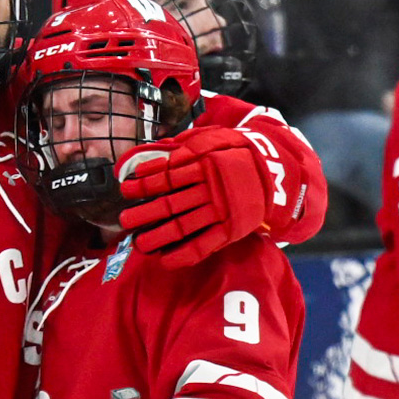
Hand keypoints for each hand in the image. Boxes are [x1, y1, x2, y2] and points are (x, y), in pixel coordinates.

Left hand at [118, 127, 294, 268]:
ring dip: (158, 237)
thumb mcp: (210, 139)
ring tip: (139, 244)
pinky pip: (204, 245)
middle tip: (125, 221)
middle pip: (170, 204)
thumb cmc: (234, 153)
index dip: (144, 184)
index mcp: (204, 164)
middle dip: (144, 214)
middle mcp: (211, 189)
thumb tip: (149, 152)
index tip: (126, 190)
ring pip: (183, 226)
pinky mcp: (230, 230)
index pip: (167, 176)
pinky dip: (183, 255)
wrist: (274, 170)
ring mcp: (221, 211)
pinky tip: (165, 260)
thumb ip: (181, 146)